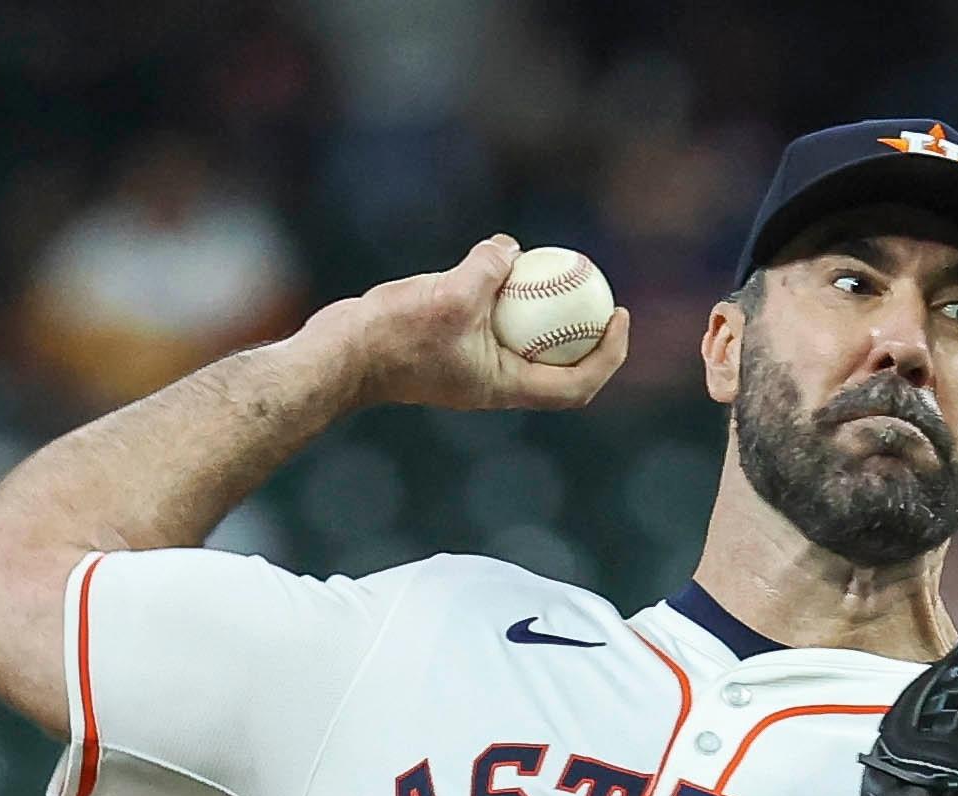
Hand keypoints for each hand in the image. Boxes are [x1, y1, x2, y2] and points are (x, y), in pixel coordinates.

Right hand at [334, 235, 629, 412]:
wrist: (339, 354)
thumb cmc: (394, 335)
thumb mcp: (452, 295)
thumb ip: (490, 269)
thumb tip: (511, 246)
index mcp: (505, 387)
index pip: (577, 384)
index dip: (609, 355)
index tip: (619, 316)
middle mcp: (494, 381)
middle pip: (559, 364)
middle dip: (585, 331)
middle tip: (599, 291)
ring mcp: (472, 366)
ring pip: (524, 340)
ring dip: (542, 309)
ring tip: (552, 269)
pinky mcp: (450, 345)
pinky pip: (492, 321)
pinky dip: (505, 296)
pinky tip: (500, 260)